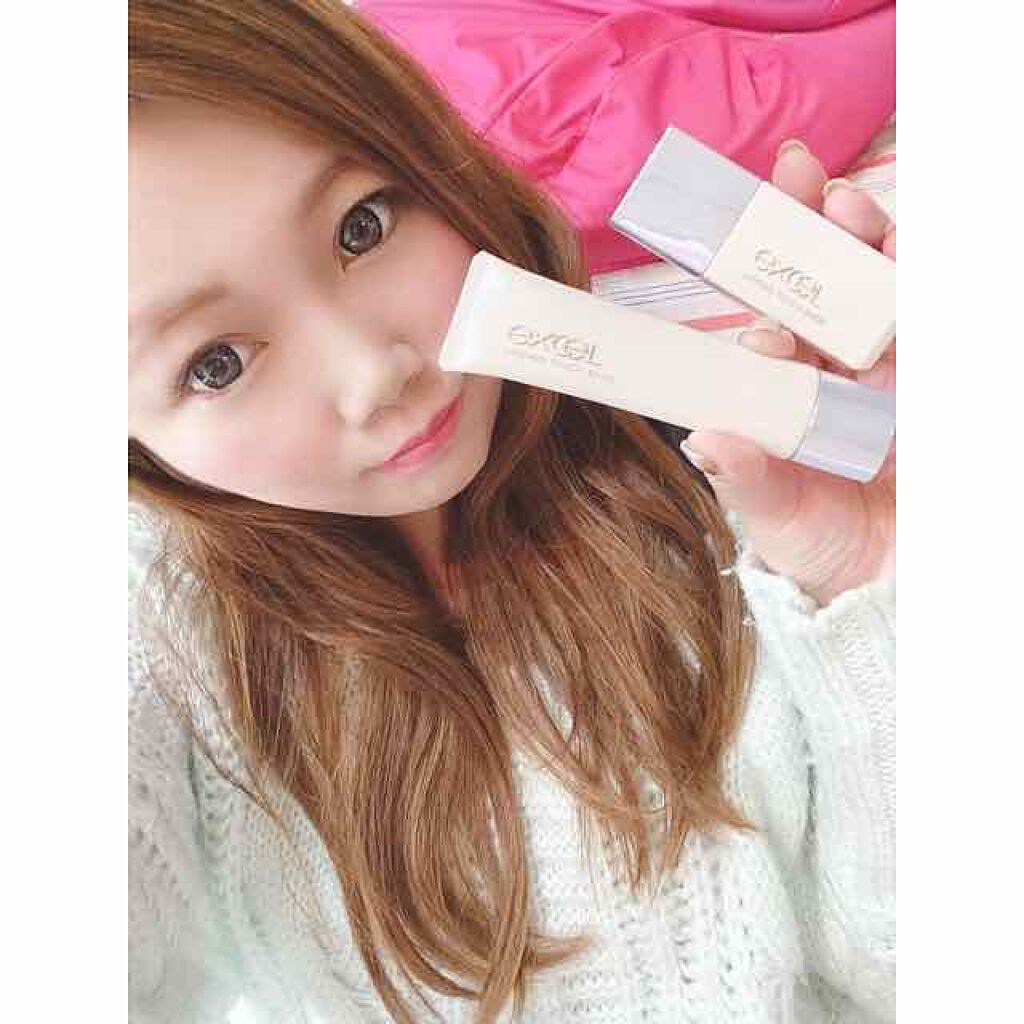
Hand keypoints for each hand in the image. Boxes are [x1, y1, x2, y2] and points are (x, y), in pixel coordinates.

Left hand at [681, 140, 895, 605]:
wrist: (893, 587)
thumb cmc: (823, 549)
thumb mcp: (782, 517)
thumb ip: (751, 479)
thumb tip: (703, 441)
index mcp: (787, 394)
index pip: (771, 321)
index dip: (755, 282)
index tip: (736, 253)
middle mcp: (837, 373)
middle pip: (822, 285)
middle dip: (809, 229)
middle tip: (797, 174)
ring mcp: (891, 372)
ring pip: (878, 288)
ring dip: (865, 240)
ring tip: (847, 200)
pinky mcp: (935, 379)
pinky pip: (928, 320)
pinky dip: (915, 279)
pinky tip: (902, 243)